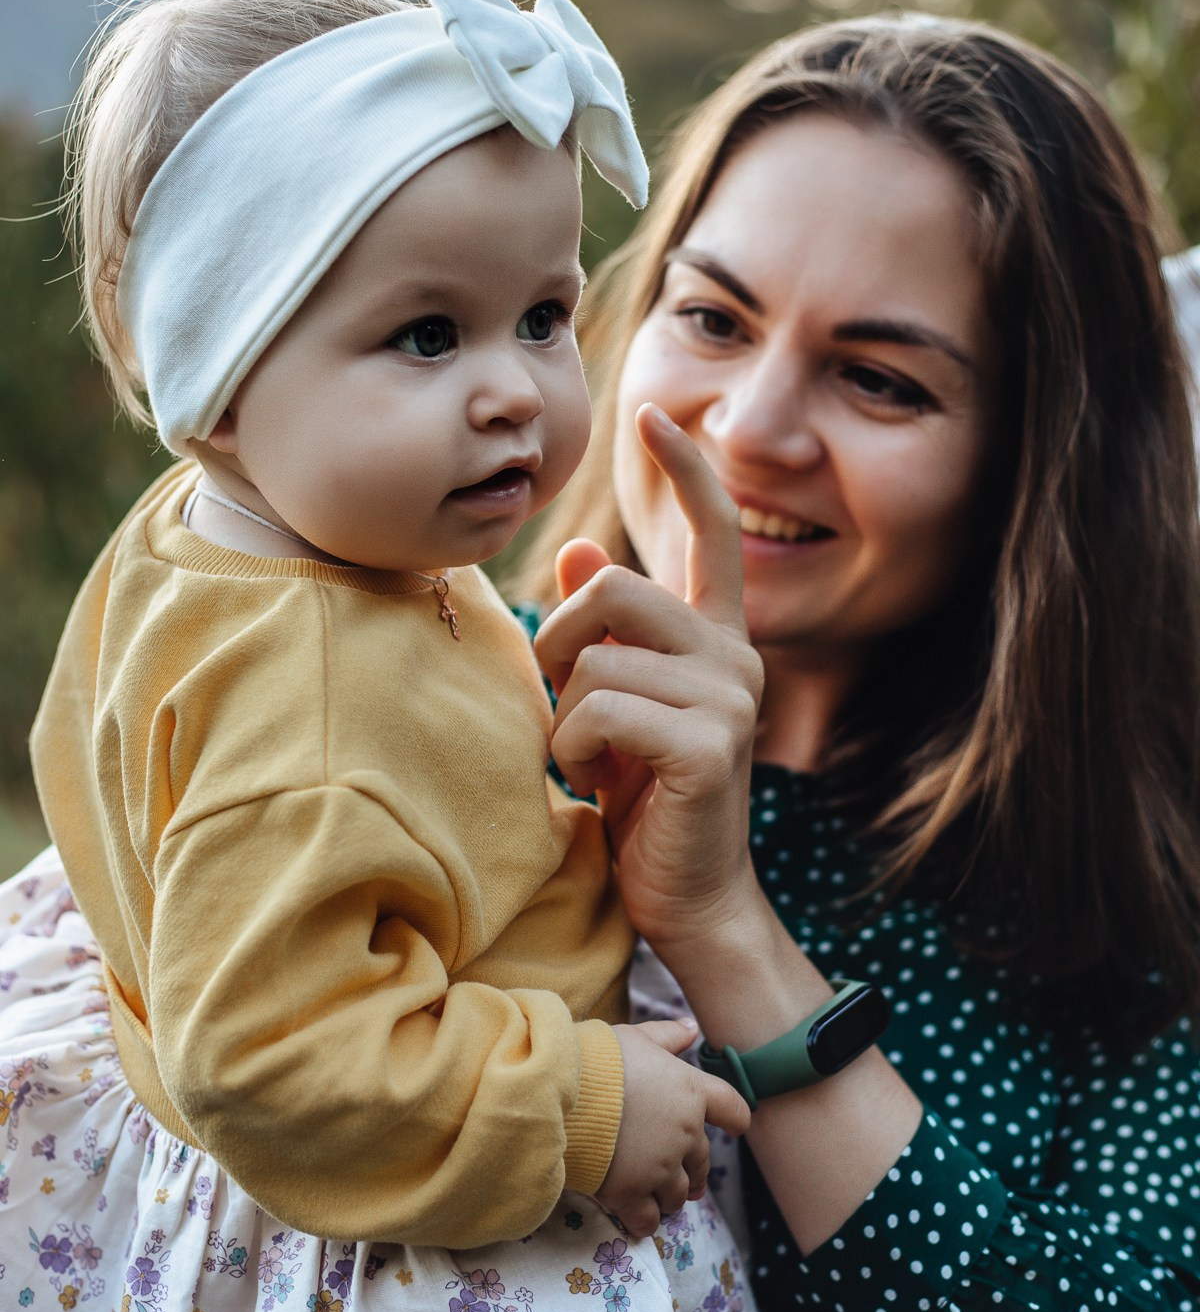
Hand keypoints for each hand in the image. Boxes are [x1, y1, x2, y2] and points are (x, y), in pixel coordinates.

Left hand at [535, 404, 764, 951]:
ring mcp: (729, 699)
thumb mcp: (618, 704)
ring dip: (562, 715)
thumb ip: (603, 633)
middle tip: (556, 697)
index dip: (685, 469)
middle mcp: (734, 657)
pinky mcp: (710, 744)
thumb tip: (573, 548)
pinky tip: (591, 782)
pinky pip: (600, 709)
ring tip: (582, 758)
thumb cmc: (645, 803)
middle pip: (616, 587)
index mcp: (715, 640)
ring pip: (596, 657)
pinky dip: (571, 748)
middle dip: (558, 640)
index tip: (654, 412)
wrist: (686, 899)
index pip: (711, 532)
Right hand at [595, 1017, 751, 1236]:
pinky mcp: (630, 1193)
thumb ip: (668, 1036)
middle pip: (702, 1162)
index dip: (736, 1118)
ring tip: (660, 1198)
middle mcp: (684, 1134)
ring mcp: (659, 1168)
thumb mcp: (637, 1037)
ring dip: (671, 1197)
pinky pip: (648, 1219)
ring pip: (677, 1194)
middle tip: (689, 1180)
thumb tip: (691, 1028)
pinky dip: (646, 1222)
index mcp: (691, 1093)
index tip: (737, 1127)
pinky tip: (640, 1221)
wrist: (562, 1091)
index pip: (731, 1107)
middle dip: (696, 1172)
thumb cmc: (600, 1057)